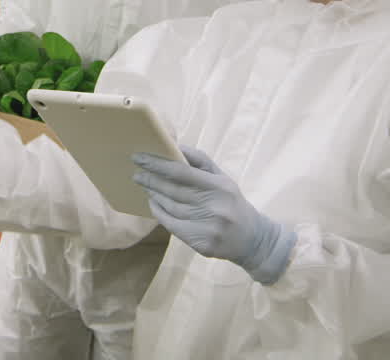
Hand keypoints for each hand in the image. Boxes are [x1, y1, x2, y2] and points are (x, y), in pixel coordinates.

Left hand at [132, 145, 294, 284]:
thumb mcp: (223, 178)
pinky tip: (153, 203)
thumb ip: (200, 161)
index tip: (140, 158)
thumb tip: (174, 145)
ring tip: (144, 185)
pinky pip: (172, 225)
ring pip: (171, 207)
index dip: (158, 165)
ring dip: (154, 194)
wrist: (253, 239)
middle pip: (173, 191)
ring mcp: (208, 227)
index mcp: (220, 186)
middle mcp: (214, 207)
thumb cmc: (232, 202)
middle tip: (137, 172)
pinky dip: (159, 212)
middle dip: (151, 180)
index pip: (182, 172)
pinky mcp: (201, 243)